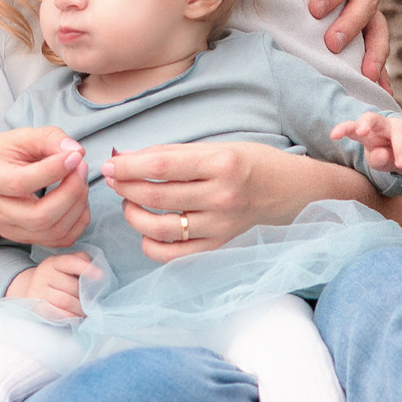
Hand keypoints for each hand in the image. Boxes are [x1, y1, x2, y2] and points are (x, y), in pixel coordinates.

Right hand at [0, 127, 88, 250]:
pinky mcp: (25, 239)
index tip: (75, 156)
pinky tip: (77, 199)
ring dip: (77, 205)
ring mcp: (10, 230)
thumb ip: (48, 138)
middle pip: (39, 216)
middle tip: (81, 167)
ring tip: (80, 180)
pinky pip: (61, 239)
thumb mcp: (18, 137)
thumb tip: (77, 151)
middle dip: (71, 192)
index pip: (21, 183)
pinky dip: (78, 221)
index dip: (53, 171)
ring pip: (53, 231)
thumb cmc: (0, 156)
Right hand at [11, 251, 96, 318]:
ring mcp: (38, 290)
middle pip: (72, 287)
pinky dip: (70, 316)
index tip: (100, 275)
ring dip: (80, 309)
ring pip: (65, 301)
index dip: (85, 268)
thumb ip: (81, 261)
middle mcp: (44, 274)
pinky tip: (75, 316)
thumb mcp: (66, 265)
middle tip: (93, 302)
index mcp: (54, 262)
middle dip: (86, 297)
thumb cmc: (57, 277)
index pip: (70, 262)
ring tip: (86, 311)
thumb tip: (95, 269)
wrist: (32, 287)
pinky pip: (57, 313)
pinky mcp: (36, 306)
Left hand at [102, 139, 353, 260]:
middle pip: (156, 197)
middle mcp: (221, 196)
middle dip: (124, 188)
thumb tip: (126, 158)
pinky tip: (146, 230)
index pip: (162, 166)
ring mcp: (220, 225)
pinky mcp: (218, 245)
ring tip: (129, 203)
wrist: (291, 192)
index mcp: (221, 163)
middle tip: (112, 180)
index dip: (128, 166)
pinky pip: (174, 254)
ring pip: (159, 229)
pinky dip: (150, 244)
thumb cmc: (251, 163)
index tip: (110, 164)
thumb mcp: (216, 147)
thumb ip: (172, 154)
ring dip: (133, 215)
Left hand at [297, 0, 391, 90]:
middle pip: (368, 2)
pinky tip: (382, 92)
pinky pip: (377, 51)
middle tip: (331, 43)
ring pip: (379, 29)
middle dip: (352, 24)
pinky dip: (381, 71)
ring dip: (376, 52)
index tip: (315, 7)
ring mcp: (369, 7)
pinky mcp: (366, 29)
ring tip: (366, 74)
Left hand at [329, 112, 401, 177]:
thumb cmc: (388, 156)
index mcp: (367, 134)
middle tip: (361, 132)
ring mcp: (401, 124)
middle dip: (365, 122)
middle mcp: (382, 125)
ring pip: (398, 131)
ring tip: (401, 165)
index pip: (352, 128)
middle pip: (372, 118)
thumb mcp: (380, 162)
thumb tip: (381, 154)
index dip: (343, 129)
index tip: (333, 136)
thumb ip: (378, 159)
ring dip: (399, 148)